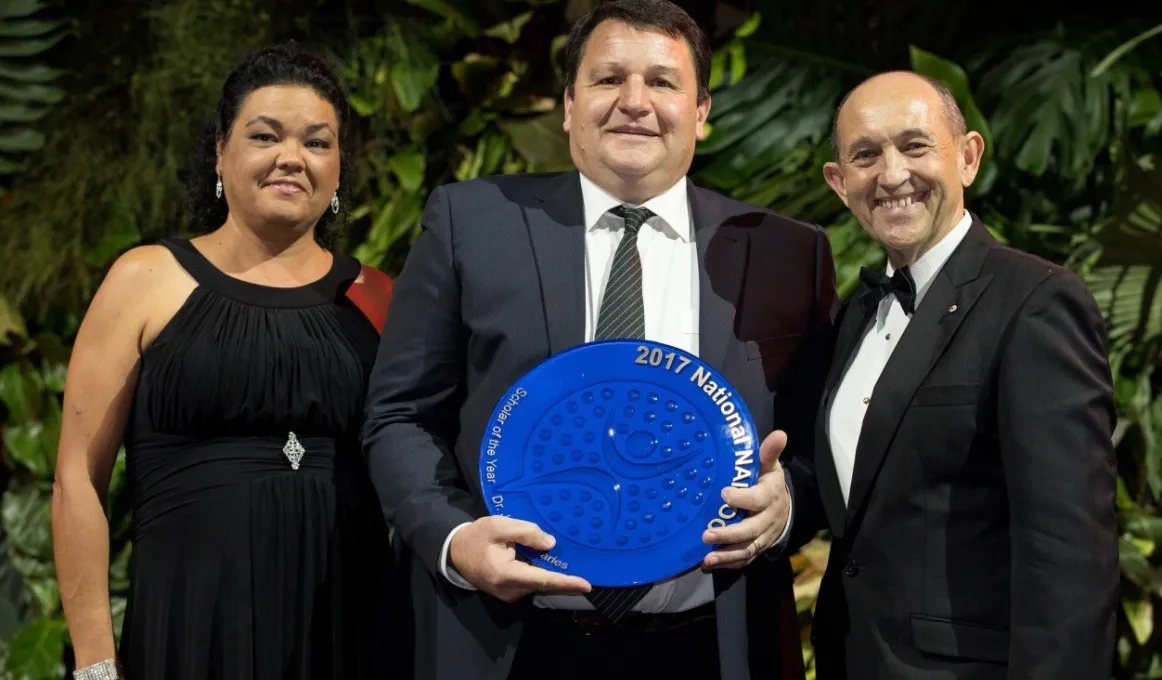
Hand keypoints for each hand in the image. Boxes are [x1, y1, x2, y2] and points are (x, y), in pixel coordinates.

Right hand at [448, 516, 591, 601]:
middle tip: (579, 560)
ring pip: (537, 582)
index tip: (586, 585)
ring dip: (549, 570)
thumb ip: (526, 533)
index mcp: (506, 574)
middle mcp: (509, 590)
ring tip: (561, 556)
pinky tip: (542, 559)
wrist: (455, 551)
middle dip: (562, 573)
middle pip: (543, 582)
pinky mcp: (509, 592)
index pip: (542, 579)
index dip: (566, 582)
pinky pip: (530, 582)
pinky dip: (539, 572)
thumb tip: (551, 544)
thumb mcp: (499, 526)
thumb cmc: (476, 537)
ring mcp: (509, 594)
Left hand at [700, 429, 789, 568]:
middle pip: (749, 530)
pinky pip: (744, 559)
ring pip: (746, 549)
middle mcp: (766, 520)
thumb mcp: (770, 466)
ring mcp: (762, 537)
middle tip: (706, 534)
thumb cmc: (769, 483)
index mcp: (768, 497)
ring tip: (706, 558)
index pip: (756, 499)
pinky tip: (708, 564)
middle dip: (728, 534)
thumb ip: (769, 452)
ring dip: (726, 555)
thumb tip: (780, 433)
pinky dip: (728, 563)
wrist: (784, 508)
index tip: (723, 493)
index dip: (741, 498)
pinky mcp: (756, 548)